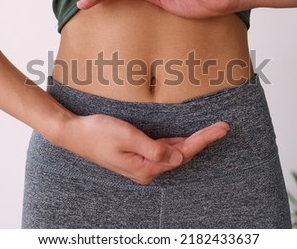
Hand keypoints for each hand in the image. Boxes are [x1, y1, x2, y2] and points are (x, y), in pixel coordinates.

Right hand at [58, 113, 228, 184]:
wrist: (74, 133)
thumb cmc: (98, 133)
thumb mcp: (128, 137)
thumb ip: (155, 148)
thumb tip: (179, 156)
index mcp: (146, 167)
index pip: (183, 153)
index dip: (204, 140)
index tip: (221, 128)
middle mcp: (146, 169)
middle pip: (181, 155)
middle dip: (202, 140)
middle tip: (221, 127)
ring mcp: (141, 164)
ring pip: (173, 153)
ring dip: (191, 142)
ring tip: (210, 131)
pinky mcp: (136, 156)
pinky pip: (162, 151)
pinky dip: (176, 143)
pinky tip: (184, 138)